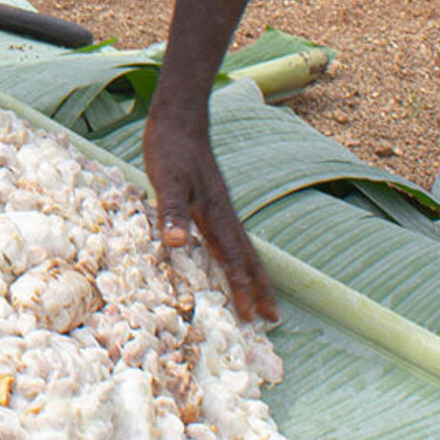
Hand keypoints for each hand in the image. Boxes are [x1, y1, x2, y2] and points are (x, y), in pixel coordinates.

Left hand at [142, 98, 277, 323]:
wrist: (180, 120)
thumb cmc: (170, 150)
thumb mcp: (166, 180)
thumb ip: (172, 211)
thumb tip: (177, 245)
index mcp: (215, 215)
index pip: (232, 260)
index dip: (241, 290)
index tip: (252, 319)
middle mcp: (224, 214)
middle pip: (248, 259)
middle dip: (260, 289)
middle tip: (274, 320)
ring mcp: (221, 207)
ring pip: (244, 248)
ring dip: (254, 275)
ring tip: (264, 297)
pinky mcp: (213, 200)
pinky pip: (233, 237)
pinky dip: (240, 256)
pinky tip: (235, 257)